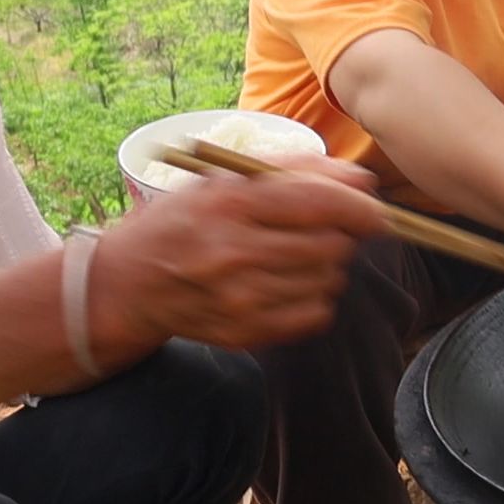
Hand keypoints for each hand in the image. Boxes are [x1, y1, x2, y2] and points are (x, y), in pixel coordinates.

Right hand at [84, 154, 387, 354]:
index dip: (358, 207)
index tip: (373, 209)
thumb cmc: (185, 220)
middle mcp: (233, 253)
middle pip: (331, 245)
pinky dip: (315, 297)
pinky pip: (316, 314)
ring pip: (329, 280)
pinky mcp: (245, 333)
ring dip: (327, 266)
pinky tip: (287, 283)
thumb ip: (296, 170)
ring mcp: (239, 299)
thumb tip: (361, 180)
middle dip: (340, 235)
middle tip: (321, 229)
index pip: (317, 203)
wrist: (129, 283)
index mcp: (229, 204)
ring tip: (295, 255)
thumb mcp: (226, 179)